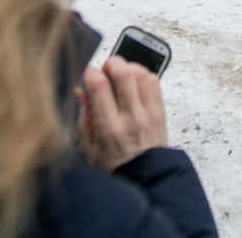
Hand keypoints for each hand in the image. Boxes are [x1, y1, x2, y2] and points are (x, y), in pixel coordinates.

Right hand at [75, 56, 167, 171]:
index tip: (87, 73)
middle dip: (111, 63)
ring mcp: (149, 114)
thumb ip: (83, 120)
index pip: (100, 88)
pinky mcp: (160, 111)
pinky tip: (134, 81)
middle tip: (105, 68)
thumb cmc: (116, 167)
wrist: (146, 178)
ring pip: (141, 74)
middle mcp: (131, 119)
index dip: (90, 73)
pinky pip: (155, 81)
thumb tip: (80, 92)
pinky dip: (143, 74)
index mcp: (109, 129)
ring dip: (128, 66)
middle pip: (124, 74)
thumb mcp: (89, 149)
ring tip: (119, 73)